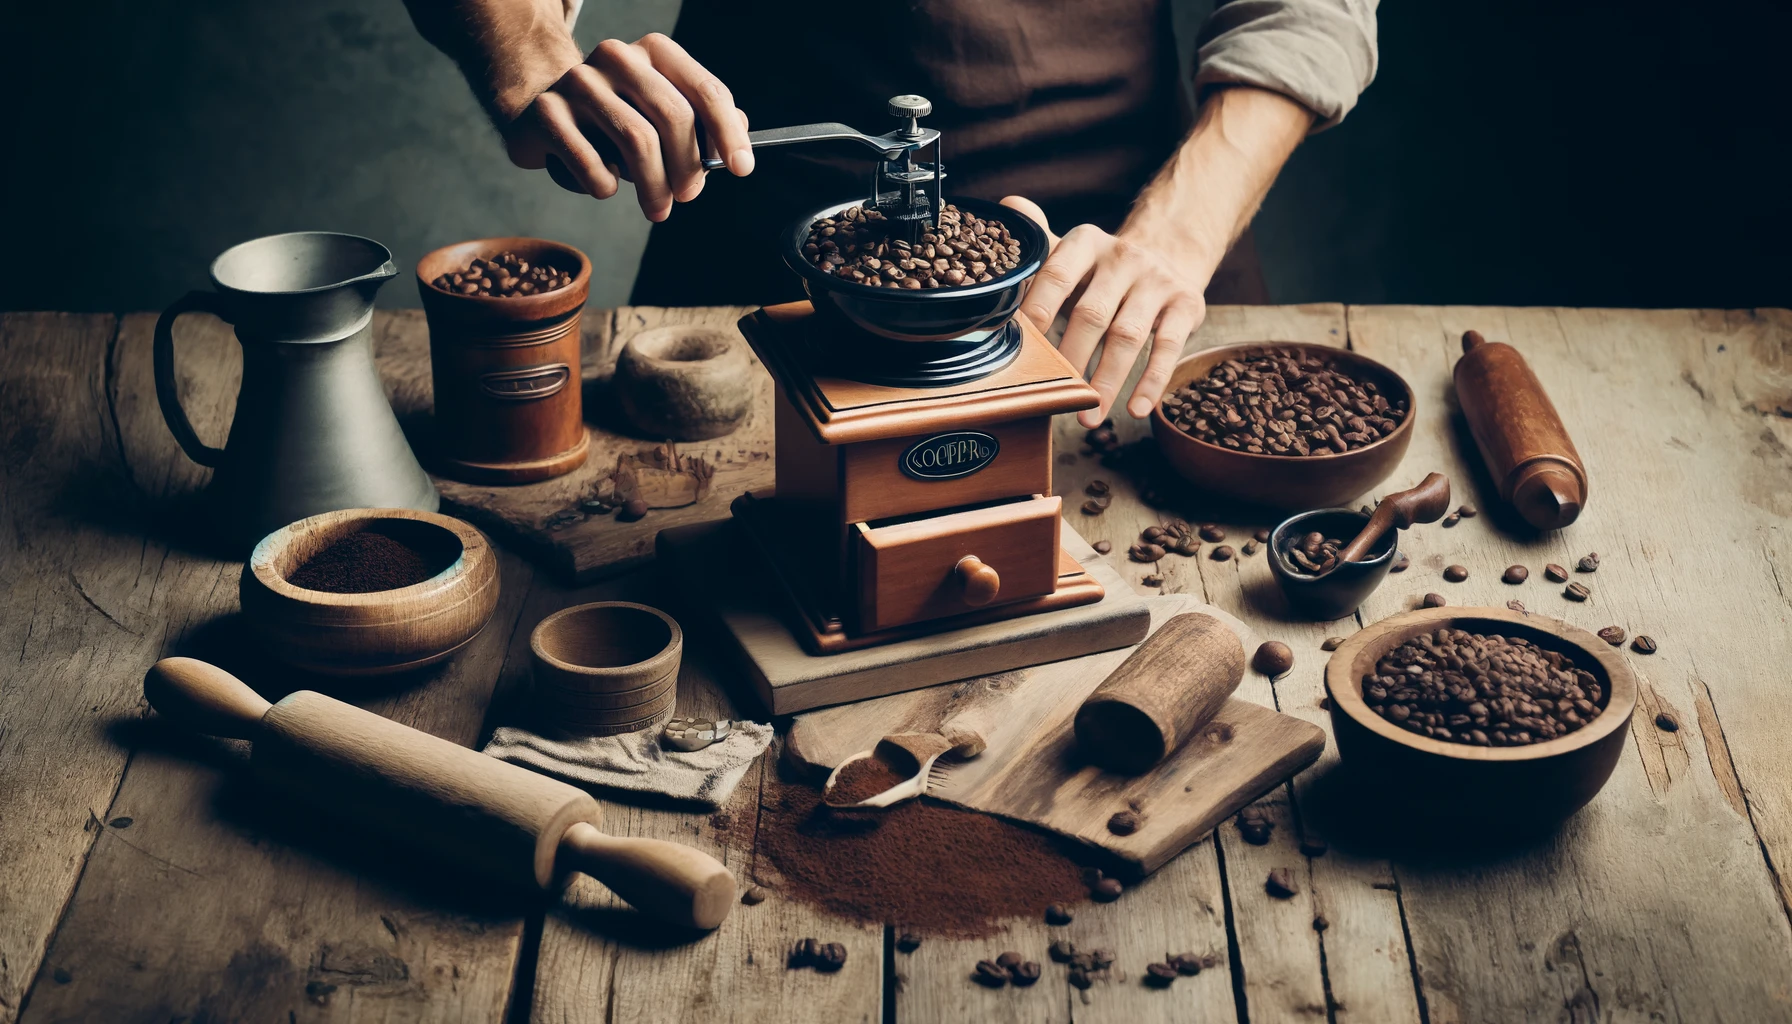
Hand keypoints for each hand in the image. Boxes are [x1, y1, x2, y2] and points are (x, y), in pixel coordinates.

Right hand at [503, 33, 751, 221]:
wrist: (540, 109)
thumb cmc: (613, 118)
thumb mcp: (661, 112)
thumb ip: (702, 120)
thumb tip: (740, 134)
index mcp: (654, 52)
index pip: (705, 90)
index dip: (728, 133)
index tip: (743, 168)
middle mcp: (617, 56)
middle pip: (674, 116)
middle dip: (688, 167)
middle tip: (688, 196)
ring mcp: (579, 81)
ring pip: (637, 141)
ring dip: (655, 188)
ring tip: (658, 209)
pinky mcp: (548, 112)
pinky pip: (593, 165)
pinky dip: (607, 186)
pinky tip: (607, 184)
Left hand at [1001, 196, 1209, 428]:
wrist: (1169, 255)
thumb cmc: (1103, 269)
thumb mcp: (1072, 252)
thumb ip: (1039, 245)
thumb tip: (1008, 208)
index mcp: (1087, 242)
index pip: (1057, 275)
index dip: (1038, 311)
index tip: (1022, 348)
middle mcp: (1124, 256)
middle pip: (1092, 313)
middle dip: (1070, 358)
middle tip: (1053, 393)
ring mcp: (1157, 280)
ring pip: (1128, 336)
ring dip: (1107, 379)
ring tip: (1088, 416)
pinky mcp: (1187, 304)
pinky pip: (1169, 347)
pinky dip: (1152, 382)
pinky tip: (1137, 409)